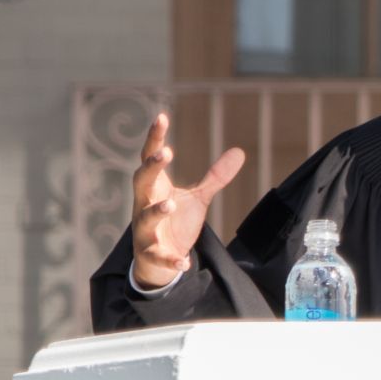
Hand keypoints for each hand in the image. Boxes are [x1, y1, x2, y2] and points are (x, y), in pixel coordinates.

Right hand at [131, 113, 244, 288]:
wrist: (157, 262)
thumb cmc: (174, 222)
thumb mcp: (197, 198)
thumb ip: (215, 177)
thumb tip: (239, 151)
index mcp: (154, 189)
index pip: (150, 159)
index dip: (154, 138)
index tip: (161, 116)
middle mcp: (144, 206)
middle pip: (141, 182)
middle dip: (151, 168)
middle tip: (165, 153)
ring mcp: (145, 231)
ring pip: (145, 219)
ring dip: (157, 211)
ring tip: (171, 204)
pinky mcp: (152, 255)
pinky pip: (159, 257)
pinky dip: (171, 260)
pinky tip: (184, 262)